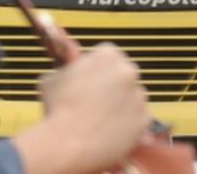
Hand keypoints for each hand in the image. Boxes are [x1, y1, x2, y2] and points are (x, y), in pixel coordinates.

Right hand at [35, 44, 150, 170]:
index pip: (108, 53)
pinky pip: (137, 118)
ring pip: (132, 96)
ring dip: (121, 102)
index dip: (96, 65)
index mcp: (106, 55)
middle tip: (95, 96)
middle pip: (124, 73)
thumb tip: (68, 71)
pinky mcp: (145, 120)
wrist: (69, 143)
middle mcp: (128, 72)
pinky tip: (108, 129)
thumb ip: (67, 70)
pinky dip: (127, 122)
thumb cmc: (58, 108)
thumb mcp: (52, 77)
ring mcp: (139, 97)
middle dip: (113, 82)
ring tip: (99, 117)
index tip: (89, 76)